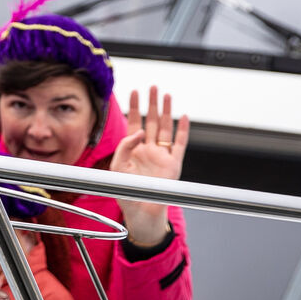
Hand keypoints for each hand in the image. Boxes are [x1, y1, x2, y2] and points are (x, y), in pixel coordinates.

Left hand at [112, 86, 187, 245]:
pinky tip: (183, 116)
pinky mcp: (174, 165)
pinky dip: (183, 131)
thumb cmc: (127, 193)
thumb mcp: (117, 168)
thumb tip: (138, 132)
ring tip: (166, 95)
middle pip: (151, 121)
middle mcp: (148, 150)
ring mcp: (162, 156)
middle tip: (152, 86)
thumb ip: (124, 148)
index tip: (133, 91)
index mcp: (133, 150)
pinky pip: (180, 144)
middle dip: (151, 104)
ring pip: (166, 129)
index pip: (133, 123)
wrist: (141, 213)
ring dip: (166, 112)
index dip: (133, 108)